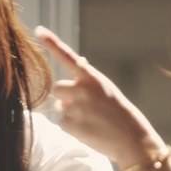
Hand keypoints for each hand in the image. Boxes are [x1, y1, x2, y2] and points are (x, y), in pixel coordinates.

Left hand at [35, 26, 164, 168]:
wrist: (132, 139)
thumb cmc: (121, 114)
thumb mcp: (108, 90)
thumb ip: (90, 80)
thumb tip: (79, 63)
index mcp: (92, 78)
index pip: (68, 56)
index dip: (52, 43)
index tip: (39, 30)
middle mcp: (81, 89)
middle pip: (57, 88)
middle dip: (66, 97)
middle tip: (85, 108)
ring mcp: (74, 107)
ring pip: (59, 106)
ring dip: (69, 111)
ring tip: (90, 120)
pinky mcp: (69, 124)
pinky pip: (61, 122)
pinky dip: (71, 127)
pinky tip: (88, 130)